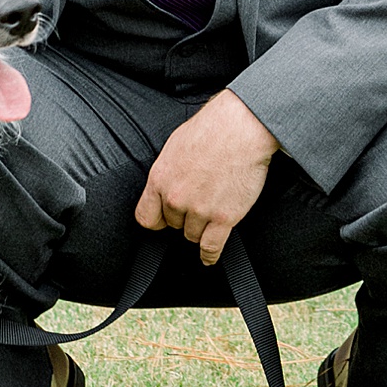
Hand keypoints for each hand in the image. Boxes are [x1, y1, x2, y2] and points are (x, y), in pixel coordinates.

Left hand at [135, 90, 278, 266]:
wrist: (240, 128)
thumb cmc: (211, 129)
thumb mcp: (175, 146)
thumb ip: (167, 172)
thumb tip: (166, 185)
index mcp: (160, 179)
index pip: (146, 217)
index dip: (156, 220)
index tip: (163, 221)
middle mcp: (176, 198)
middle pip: (174, 224)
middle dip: (184, 216)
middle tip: (199, 201)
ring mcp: (200, 210)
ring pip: (192, 235)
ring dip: (200, 228)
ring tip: (211, 212)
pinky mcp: (223, 218)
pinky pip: (211, 247)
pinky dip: (209, 255)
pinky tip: (208, 258)